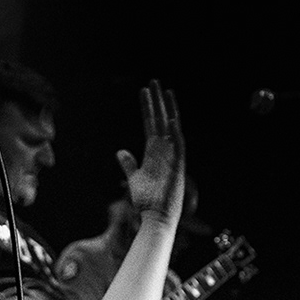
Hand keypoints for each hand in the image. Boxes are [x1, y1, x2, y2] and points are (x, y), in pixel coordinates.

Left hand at [117, 80, 185, 226]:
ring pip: (171, 127)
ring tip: (164, 90)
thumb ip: (129, 163)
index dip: (147, 107)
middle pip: (160, 120)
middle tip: (154, 81)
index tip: (144, 91)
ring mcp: (172, 157)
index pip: (150, 124)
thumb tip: (121, 151)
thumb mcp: (134, 178)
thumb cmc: (147, 201)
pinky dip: (175, 132)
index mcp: (154, 152)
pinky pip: (178, 146)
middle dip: (157, 101)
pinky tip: (171, 118)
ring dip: (168, 109)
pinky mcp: (177, 167)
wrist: (156, 218)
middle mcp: (164, 151)